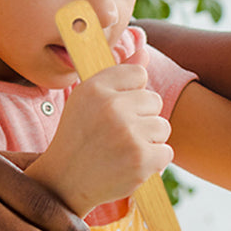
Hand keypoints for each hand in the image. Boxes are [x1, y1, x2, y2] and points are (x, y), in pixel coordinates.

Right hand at [26, 64, 172, 217]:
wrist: (64, 181)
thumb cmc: (79, 136)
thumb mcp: (88, 99)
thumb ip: (118, 74)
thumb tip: (145, 49)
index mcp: (95, 87)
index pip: (139, 75)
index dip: (131, 94)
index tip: (114, 110)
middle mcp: (111, 107)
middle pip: (154, 101)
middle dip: (142, 118)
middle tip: (117, 135)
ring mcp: (127, 134)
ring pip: (163, 127)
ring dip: (149, 140)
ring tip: (122, 150)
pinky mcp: (141, 159)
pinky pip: (166, 152)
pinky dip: (152, 161)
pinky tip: (129, 164)